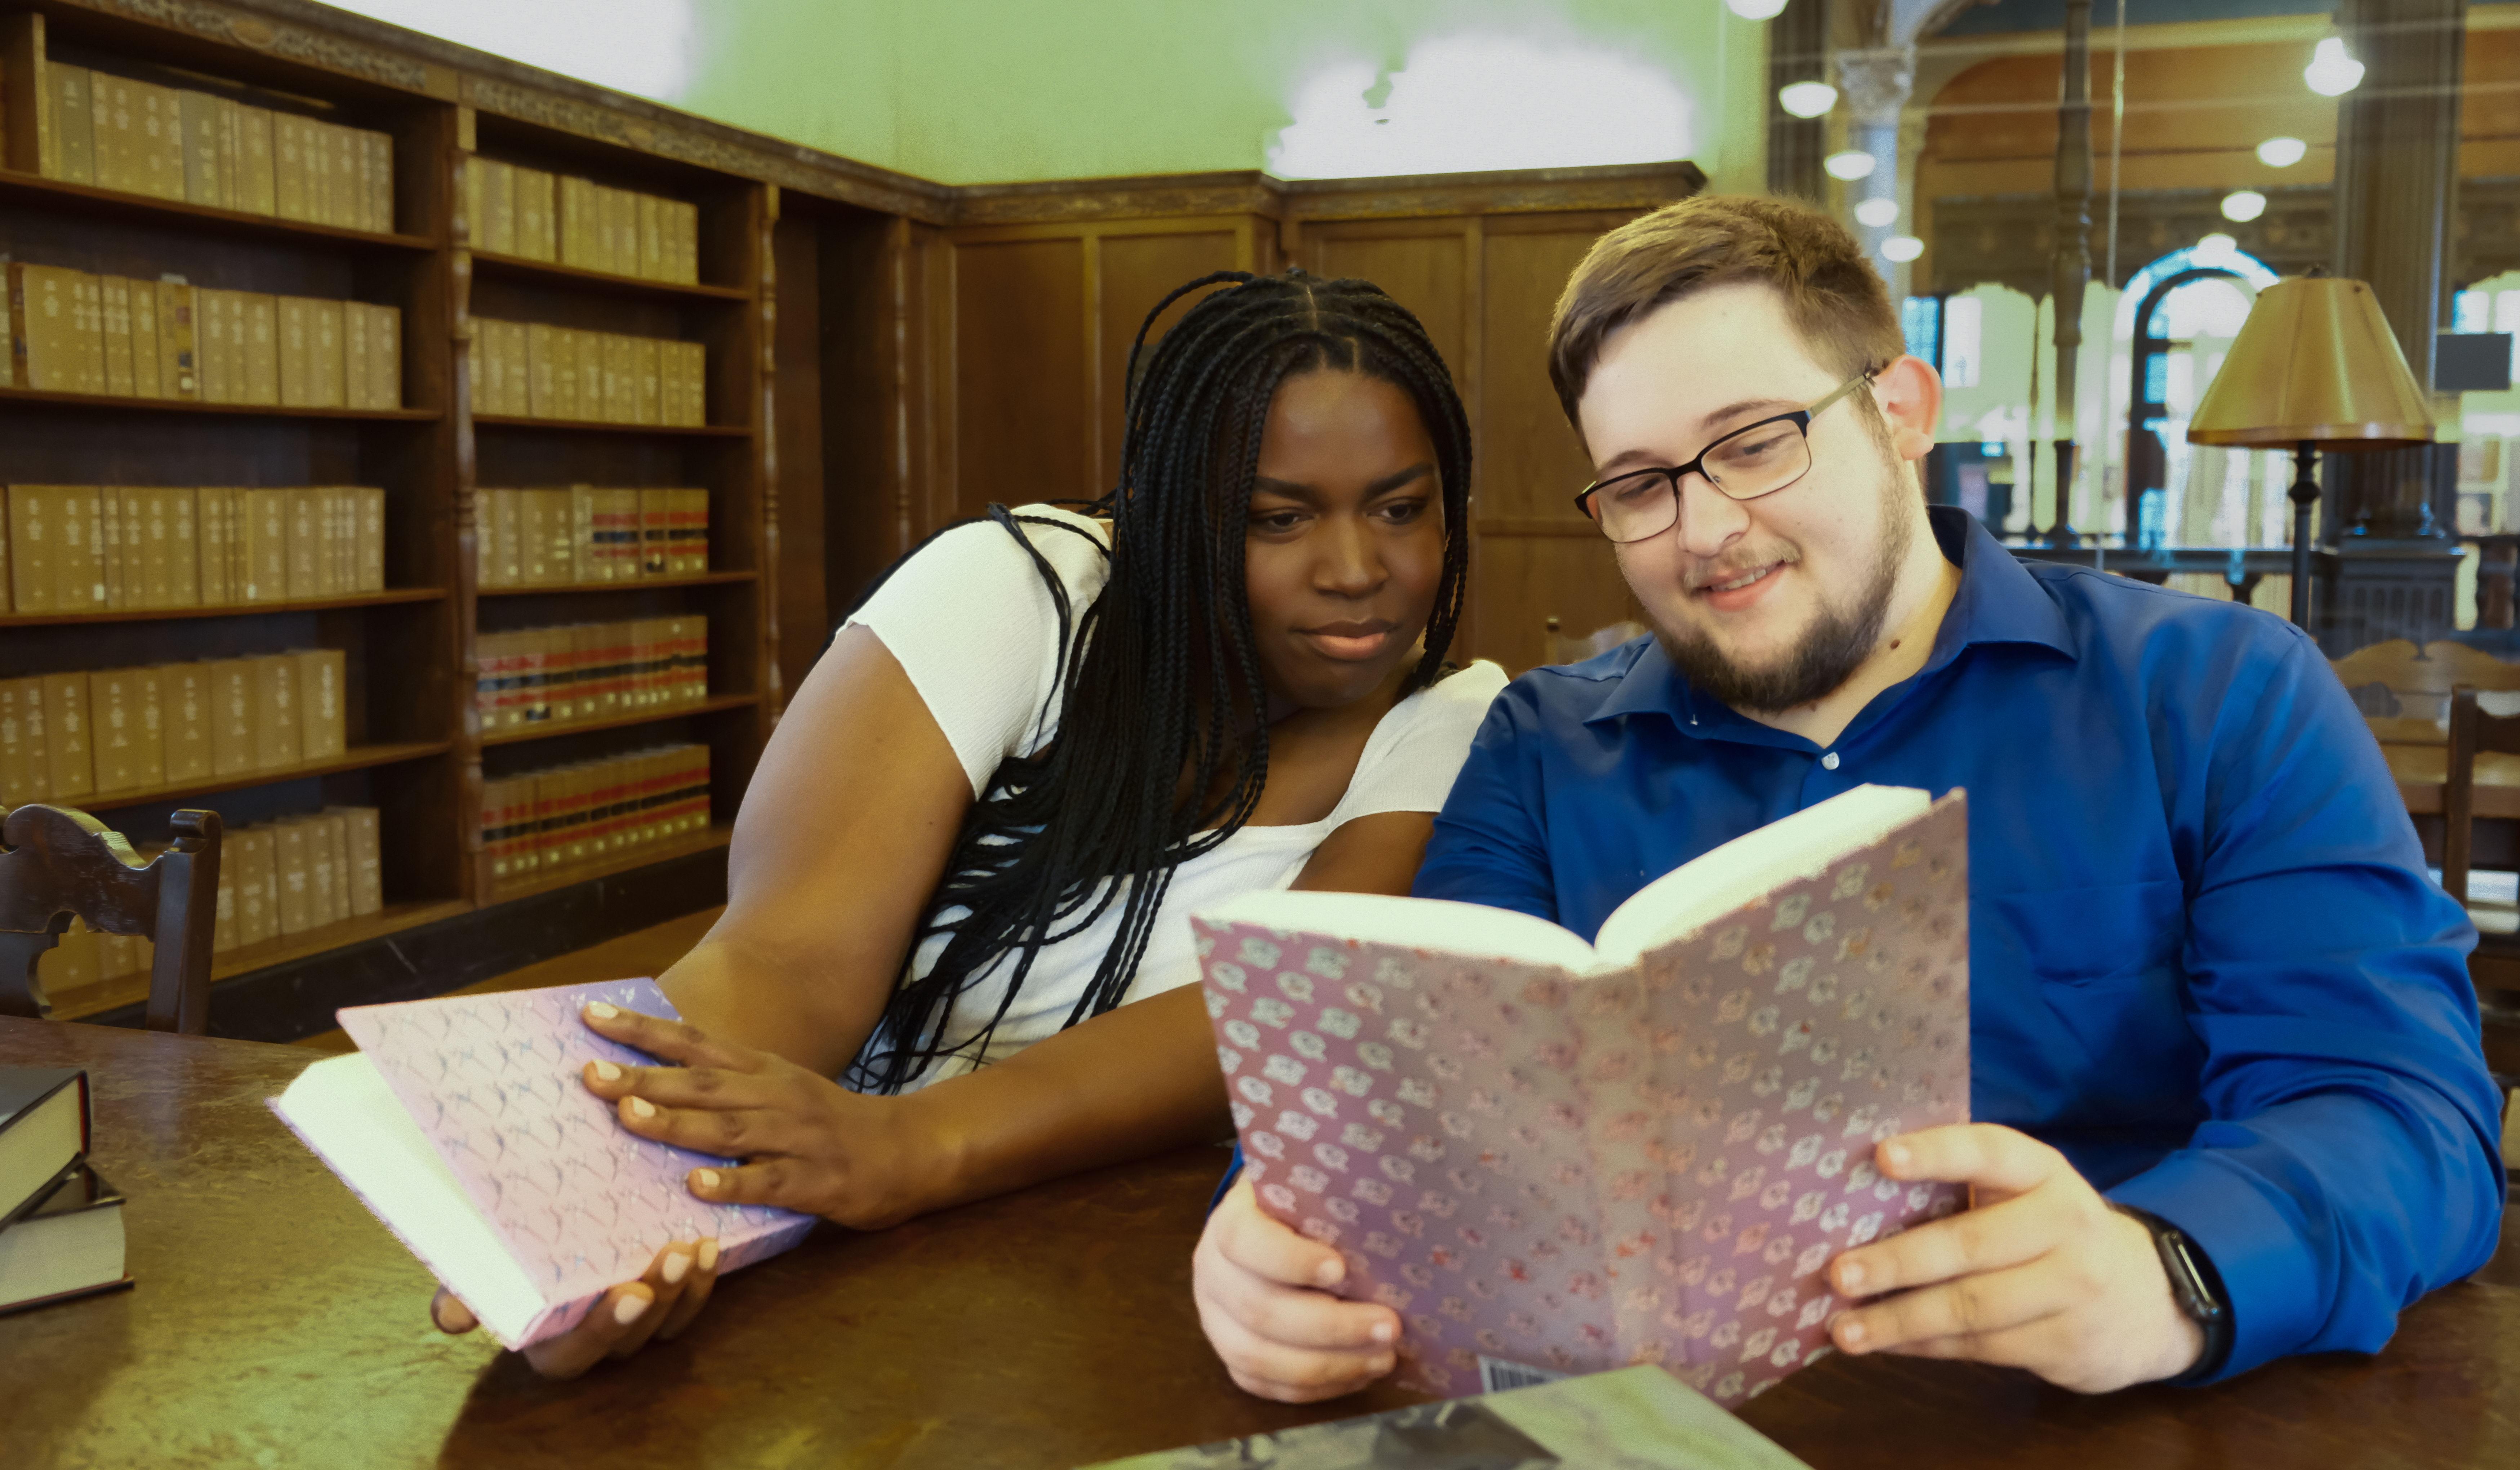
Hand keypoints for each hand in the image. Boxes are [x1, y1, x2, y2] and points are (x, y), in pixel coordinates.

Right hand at [429, 1238, 720, 1378]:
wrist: (540, 1227)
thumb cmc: (505, 1256)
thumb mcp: (479, 1272)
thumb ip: (466, 1294)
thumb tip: (449, 1318)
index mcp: (547, 1343)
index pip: (576, 1355)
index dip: (605, 1328)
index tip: (630, 1291)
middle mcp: (594, 1340)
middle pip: (632, 1338)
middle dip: (657, 1301)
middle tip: (671, 1257)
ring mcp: (632, 1323)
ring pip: (666, 1323)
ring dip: (684, 1289)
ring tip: (693, 1247)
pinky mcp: (661, 1300)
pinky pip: (688, 1304)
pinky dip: (702, 1279)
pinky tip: (709, 1245)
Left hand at [578, 1001, 951, 1228]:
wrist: (909, 1148)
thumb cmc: (831, 1124)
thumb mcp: (781, 1090)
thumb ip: (726, 1088)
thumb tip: (651, 1084)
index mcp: (764, 1072)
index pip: (695, 1043)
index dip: (643, 1029)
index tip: (590, 1015)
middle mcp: (777, 1096)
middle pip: (704, 1083)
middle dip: (644, 1077)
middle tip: (589, 1073)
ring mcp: (798, 1137)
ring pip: (731, 1128)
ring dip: (678, 1122)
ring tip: (628, 1116)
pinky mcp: (817, 1181)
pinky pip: (770, 1183)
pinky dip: (732, 1184)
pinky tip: (697, 1186)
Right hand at [1193, 1176, 1399, 1401]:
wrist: (1270, 1230)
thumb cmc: (1305, 1209)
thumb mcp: (1312, 1192)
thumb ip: (1335, 1203)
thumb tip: (1398, 1215)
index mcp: (1229, 1222)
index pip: (1245, 1241)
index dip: (1290, 1259)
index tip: (1341, 1269)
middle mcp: (1212, 1273)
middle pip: (1260, 1310)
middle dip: (1331, 1326)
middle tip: (1390, 1326)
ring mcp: (1216, 1321)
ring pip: (1259, 1358)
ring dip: (1329, 1365)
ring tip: (1384, 1357)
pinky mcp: (1232, 1357)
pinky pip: (1266, 1385)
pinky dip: (1317, 1387)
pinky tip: (1360, 1374)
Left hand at [1824, 1123, 2205, 1392]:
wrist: (2147, 1301)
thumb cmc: (2049, 1233)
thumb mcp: (2024, 1196)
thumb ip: (1962, 1190)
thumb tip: (1855, 1203)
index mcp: (2043, 1171)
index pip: (1990, 1151)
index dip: (1937, 1153)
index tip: (1881, 1156)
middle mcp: (2066, 1223)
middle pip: (1971, 1244)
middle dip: (1897, 1262)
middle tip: (1838, 1274)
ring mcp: (2074, 1287)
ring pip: (1971, 1307)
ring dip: (1899, 1319)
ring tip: (1843, 1328)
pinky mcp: (2068, 1343)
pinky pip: (1981, 1346)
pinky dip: (1925, 1346)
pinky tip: (1886, 1344)